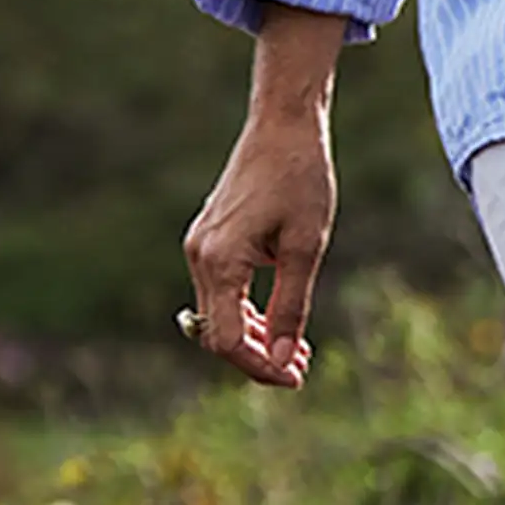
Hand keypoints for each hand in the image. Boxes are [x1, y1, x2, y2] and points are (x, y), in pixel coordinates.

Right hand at [182, 9, 344, 382]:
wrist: (282, 127)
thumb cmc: (300, 180)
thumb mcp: (305, 247)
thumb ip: (292, 306)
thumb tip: (285, 359)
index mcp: (220, 260)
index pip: (228, 339)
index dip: (260, 366)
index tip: (296, 377)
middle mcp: (199, 256)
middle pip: (218, 332)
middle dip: (258, 357)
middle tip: (302, 369)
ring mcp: (199, 247)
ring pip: (218, 314)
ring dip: (254, 337)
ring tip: (298, 351)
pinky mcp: (208, 240)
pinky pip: (221, 291)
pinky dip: (246, 312)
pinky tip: (278, 321)